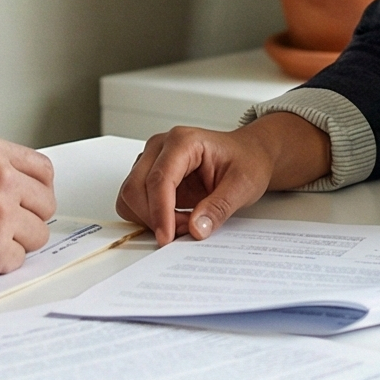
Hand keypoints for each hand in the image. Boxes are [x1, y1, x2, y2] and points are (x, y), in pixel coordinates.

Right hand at [0, 135, 55, 282]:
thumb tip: (17, 186)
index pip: (43, 170)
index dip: (37, 190)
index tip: (30, 202)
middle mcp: (1, 179)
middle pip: (45, 204)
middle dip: (28, 219)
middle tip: (3, 228)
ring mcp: (0, 215)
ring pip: (36, 235)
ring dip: (14, 243)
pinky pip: (17, 261)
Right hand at [116, 114, 329, 243]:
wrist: (249, 155)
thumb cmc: (246, 161)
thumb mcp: (243, 186)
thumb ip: (219, 207)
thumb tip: (197, 229)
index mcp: (183, 142)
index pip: (159, 179)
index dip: (160, 212)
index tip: (167, 237)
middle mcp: (161, 147)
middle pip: (135, 188)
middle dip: (156, 218)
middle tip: (187, 230)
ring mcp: (152, 160)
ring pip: (130, 196)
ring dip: (151, 218)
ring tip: (185, 222)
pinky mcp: (150, 176)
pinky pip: (136, 202)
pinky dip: (150, 217)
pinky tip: (176, 218)